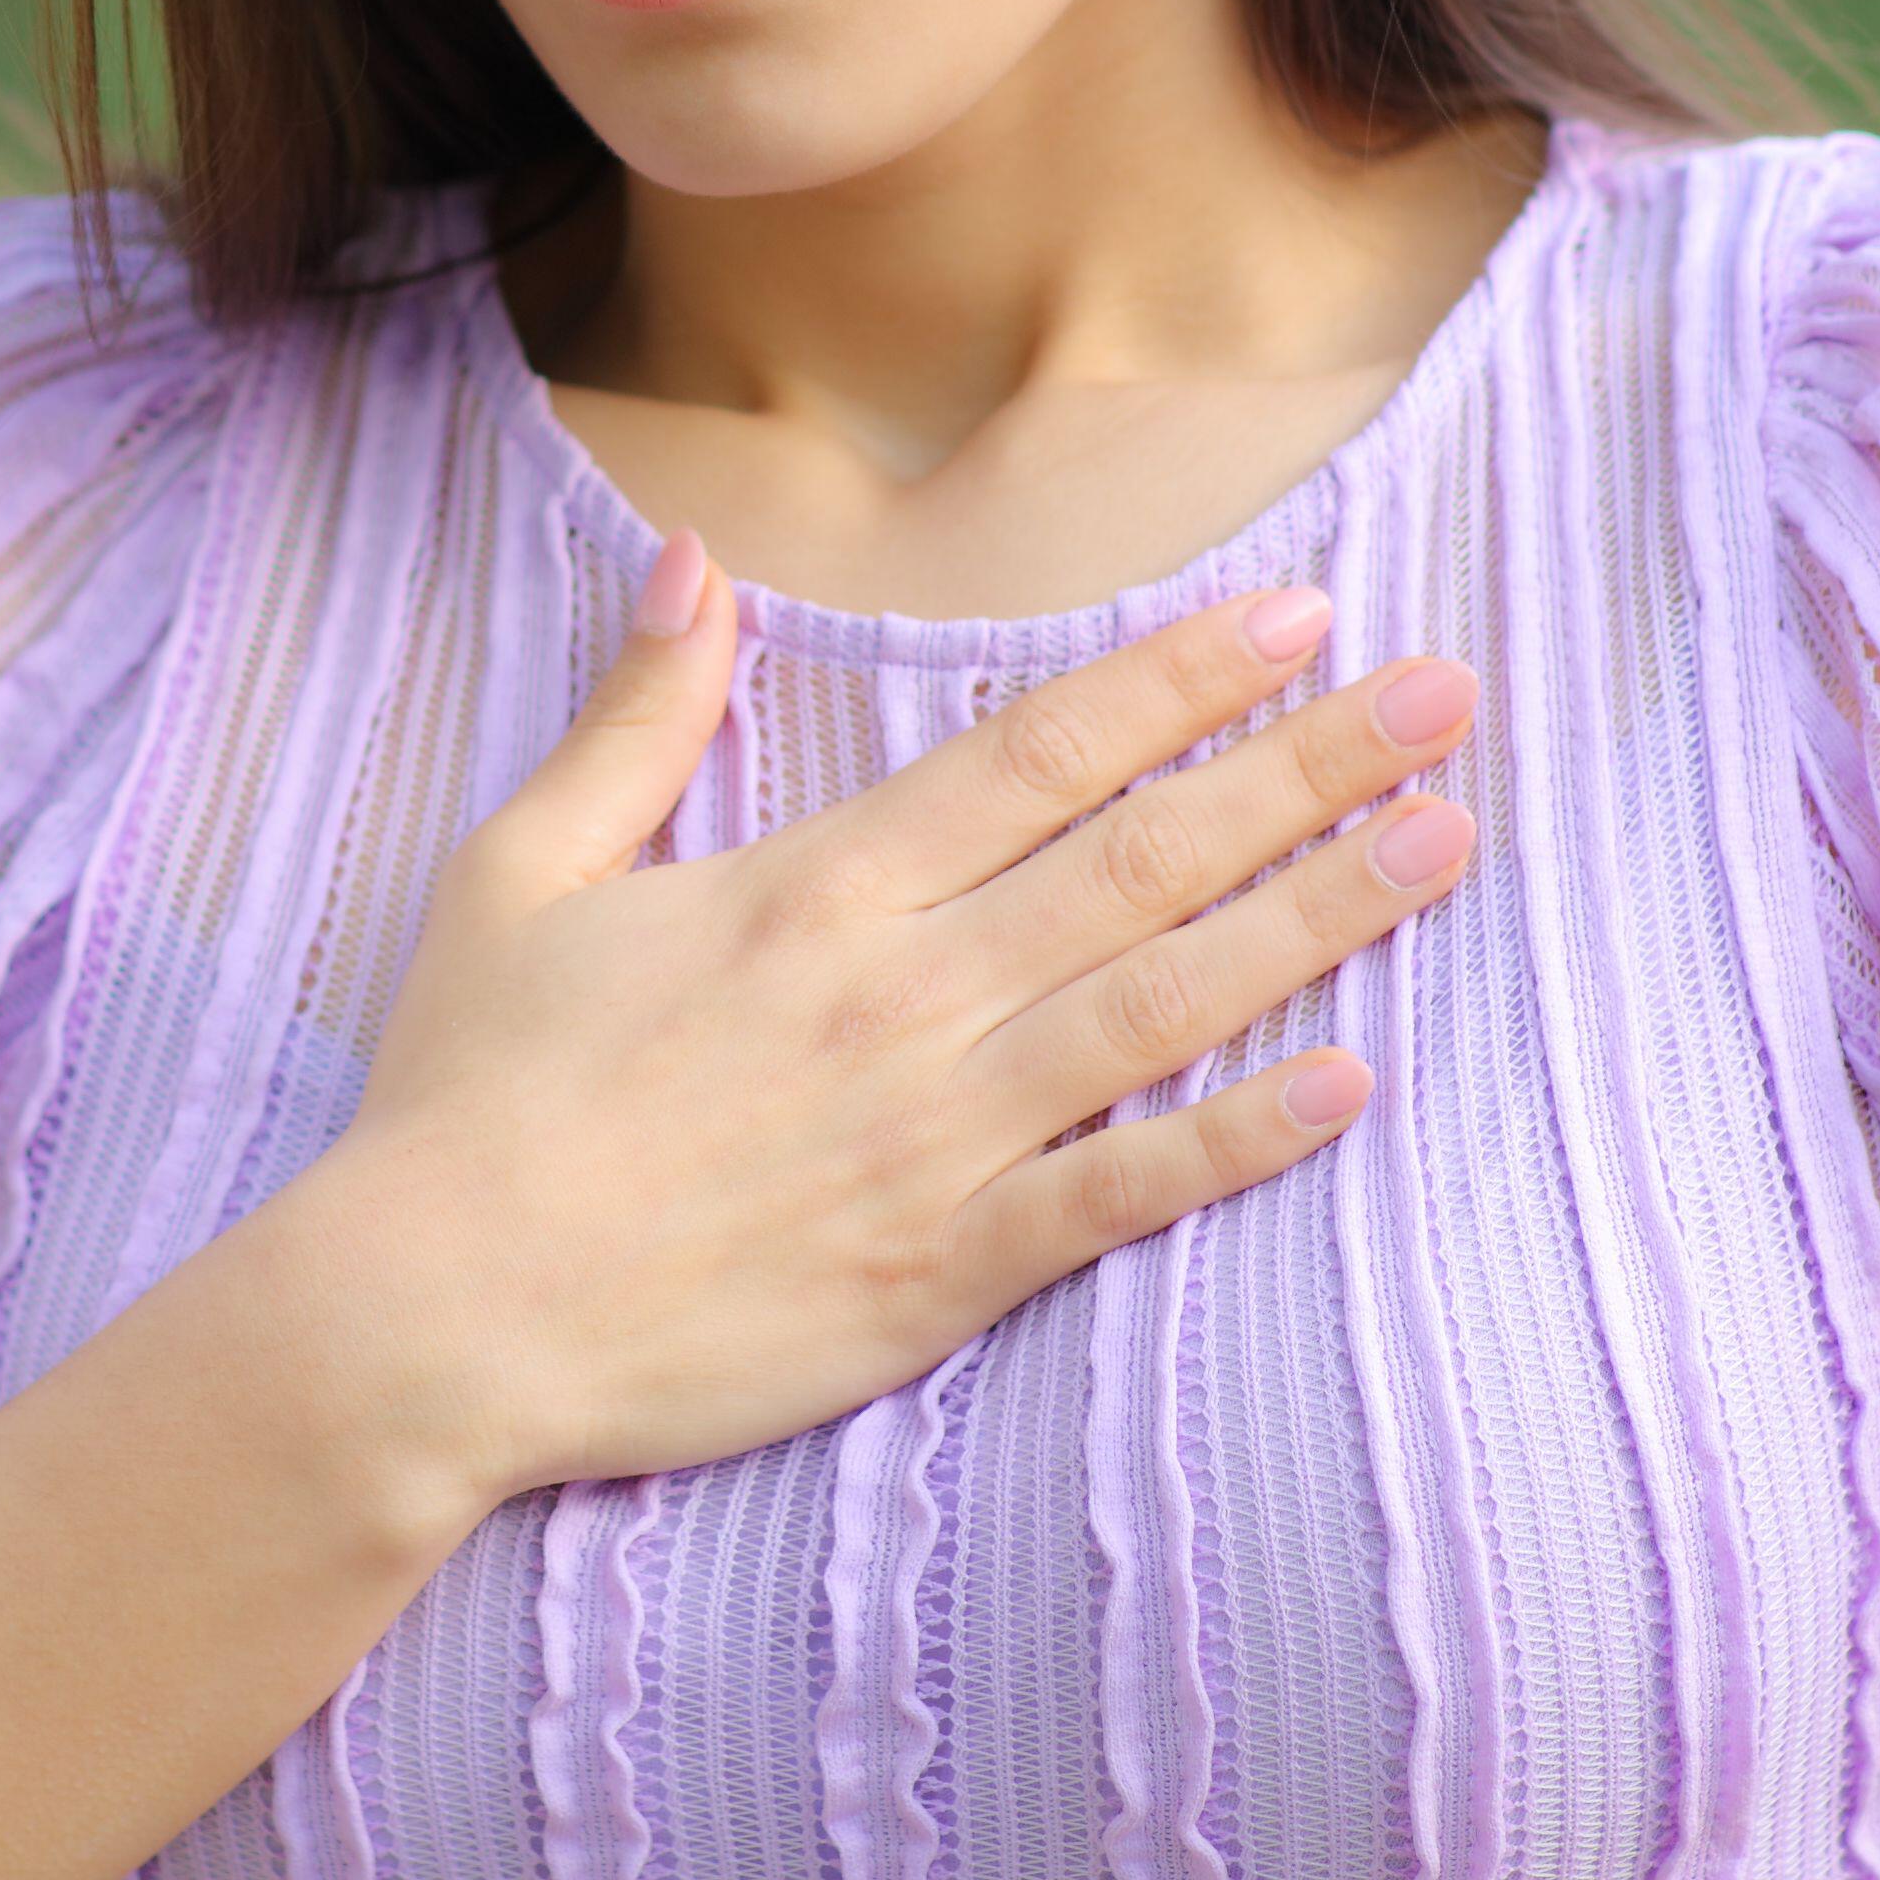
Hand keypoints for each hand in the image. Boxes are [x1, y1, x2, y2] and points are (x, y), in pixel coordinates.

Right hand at [294, 532, 1476, 1514]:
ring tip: (1446, 844)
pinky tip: (1352, 1083)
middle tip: (1451, 697)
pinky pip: (1120, 1194)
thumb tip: (701, 563)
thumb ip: (638, 716)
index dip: (1183, 678)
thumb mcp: (520, 871)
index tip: (1305, 613)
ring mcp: (932, 1135)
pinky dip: (1239, 1141)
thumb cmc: (466, 1096)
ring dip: (1318, 916)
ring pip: (1165, 1002)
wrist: (428, 1316)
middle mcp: (900, 992)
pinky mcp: (939, 1272)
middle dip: (1309, 765)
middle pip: (1144, 854)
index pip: (1042, 752)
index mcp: (813, 887)